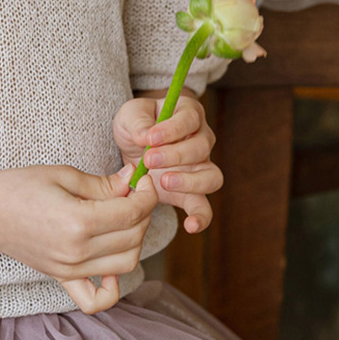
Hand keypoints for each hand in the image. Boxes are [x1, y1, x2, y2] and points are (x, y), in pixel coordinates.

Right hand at [0, 164, 157, 312]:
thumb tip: (131, 179)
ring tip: (123, 216)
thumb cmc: (17, 187)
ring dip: (134, 239)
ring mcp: (70, 269)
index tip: (143, 180)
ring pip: (125, 263)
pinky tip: (111, 262)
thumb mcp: (61, 174)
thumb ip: (100, 183)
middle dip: (142, 212)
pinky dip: (113, 288)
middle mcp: (77, 251)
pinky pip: (96, 299)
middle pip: (133, 237)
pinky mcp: (62, 278)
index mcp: (78, 221)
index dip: (145, 194)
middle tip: (132, 192)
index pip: (131, 213)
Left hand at [112, 93, 222, 233]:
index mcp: (188, 113)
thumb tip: (146, 136)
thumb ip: (137, 122)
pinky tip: (190, 225)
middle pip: (201, 147)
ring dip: (189, 181)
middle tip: (148, 159)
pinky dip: (201, 218)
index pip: (189, 119)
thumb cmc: (135, 124)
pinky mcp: (191, 192)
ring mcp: (200, 167)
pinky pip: (204, 207)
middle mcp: (201, 139)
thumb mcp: (129, 114)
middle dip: (174, 155)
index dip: (172, 129)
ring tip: (163, 182)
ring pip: (211, 176)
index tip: (150, 138)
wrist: (132, 146)